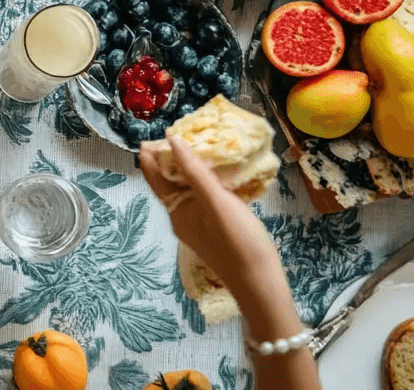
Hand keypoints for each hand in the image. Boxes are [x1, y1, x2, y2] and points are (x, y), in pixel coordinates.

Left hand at [139, 137, 282, 299]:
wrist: (260, 284)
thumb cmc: (238, 242)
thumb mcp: (216, 201)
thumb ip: (194, 170)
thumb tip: (171, 140)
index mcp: (175, 210)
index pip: (154, 175)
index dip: (153, 153)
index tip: (162, 130)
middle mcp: (181, 217)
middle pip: (169, 181)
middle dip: (173, 157)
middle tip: (188, 131)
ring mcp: (198, 224)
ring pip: (187, 189)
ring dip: (191, 168)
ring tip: (205, 145)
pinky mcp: (214, 228)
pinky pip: (203, 198)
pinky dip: (207, 181)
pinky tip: (221, 173)